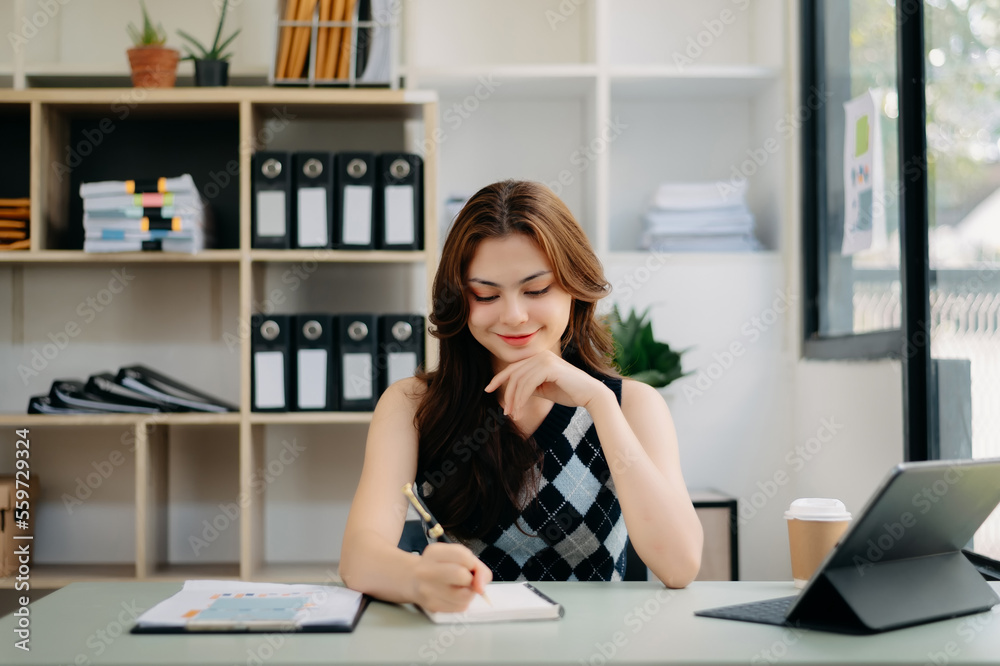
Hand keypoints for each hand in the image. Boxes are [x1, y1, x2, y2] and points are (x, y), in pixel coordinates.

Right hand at [411, 542, 492, 612]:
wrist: (414, 580)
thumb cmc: (441, 566)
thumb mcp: (457, 557)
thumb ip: (476, 566)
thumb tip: (481, 586)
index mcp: (434, 552)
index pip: (463, 556)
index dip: (473, 563)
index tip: (470, 566)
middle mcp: (426, 570)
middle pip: (462, 575)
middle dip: (470, 579)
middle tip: (464, 579)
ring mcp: (427, 589)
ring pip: (464, 595)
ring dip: (469, 593)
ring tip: (459, 588)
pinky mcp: (432, 606)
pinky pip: (459, 608)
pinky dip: (462, 603)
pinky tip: (453, 596)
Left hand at [484, 350, 612, 421]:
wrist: (591, 395)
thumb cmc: (569, 393)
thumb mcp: (544, 389)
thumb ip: (530, 387)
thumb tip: (513, 393)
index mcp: (539, 357)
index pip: (514, 367)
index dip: (499, 378)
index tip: (488, 389)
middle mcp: (541, 355)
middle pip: (514, 374)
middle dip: (508, 394)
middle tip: (506, 412)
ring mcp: (545, 359)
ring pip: (520, 380)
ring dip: (514, 400)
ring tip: (513, 415)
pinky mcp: (549, 367)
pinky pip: (528, 384)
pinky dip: (522, 398)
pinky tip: (520, 410)